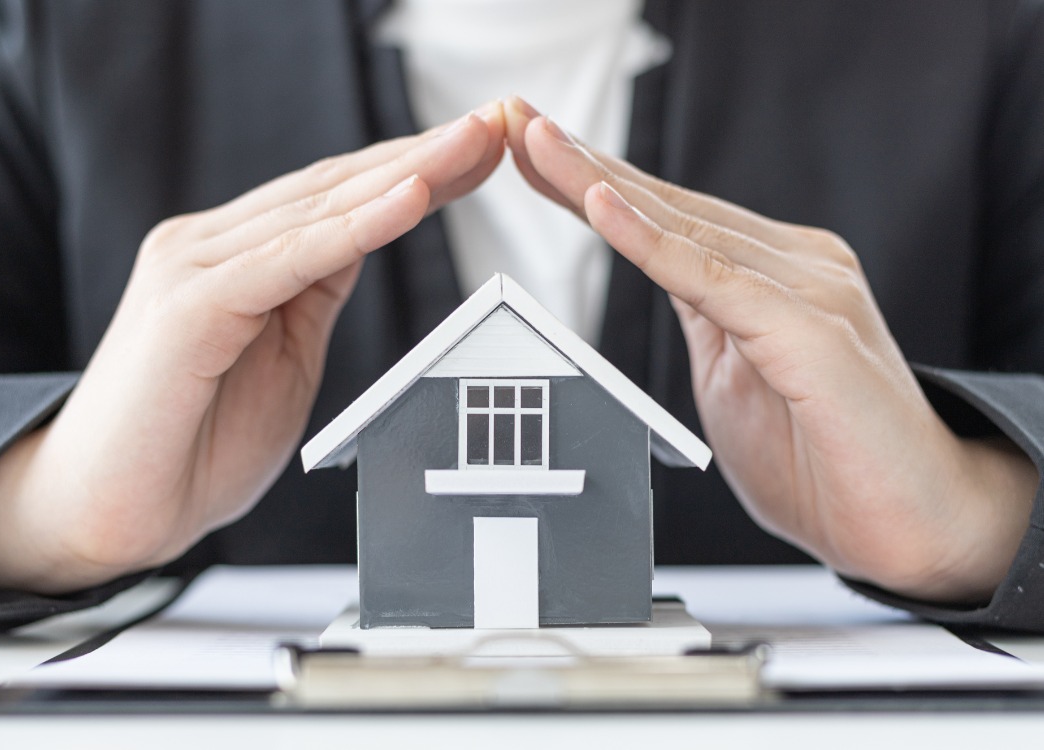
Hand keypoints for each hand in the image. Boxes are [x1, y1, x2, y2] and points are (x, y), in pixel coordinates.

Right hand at [0, 104, 506, 593]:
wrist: (111, 514)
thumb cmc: (194, 443)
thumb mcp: (284, 355)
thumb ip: (314, 292)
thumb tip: (363, 240)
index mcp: (234, 257)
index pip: (337, 200)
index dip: (412, 172)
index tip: (479, 156)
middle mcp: (208, 246)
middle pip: (334, 189)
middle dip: (422, 156)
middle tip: (494, 126)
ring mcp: (193, 268)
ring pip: (318, 210)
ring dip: (404, 174)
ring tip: (470, 144)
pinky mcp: (190, 306)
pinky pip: (290, 258)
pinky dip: (356, 227)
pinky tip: (411, 197)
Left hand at [505, 96, 1036, 602]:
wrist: (912, 526)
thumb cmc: (824, 460)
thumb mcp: (733, 377)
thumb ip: (703, 317)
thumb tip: (662, 276)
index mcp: (773, 276)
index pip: (667, 218)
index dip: (593, 183)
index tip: (531, 154)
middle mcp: (795, 266)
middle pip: (668, 205)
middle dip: (582, 163)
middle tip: (515, 119)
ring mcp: (809, 289)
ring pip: (683, 228)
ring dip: (601, 184)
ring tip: (537, 144)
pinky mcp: (812, 330)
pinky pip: (714, 280)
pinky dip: (652, 242)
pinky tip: (602, 207)